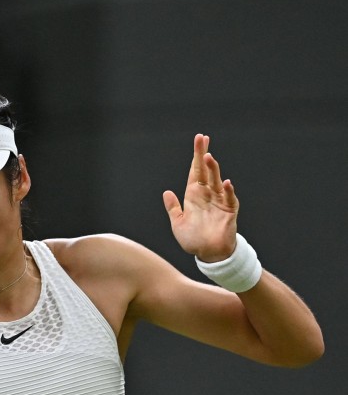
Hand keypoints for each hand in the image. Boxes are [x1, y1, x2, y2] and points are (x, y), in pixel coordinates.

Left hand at [162, 133, 238, 261]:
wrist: (208, 255)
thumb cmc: (194, 240)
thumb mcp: (178, 223)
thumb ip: (173, 208)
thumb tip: (166, 192)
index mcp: (194, 195)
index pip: (195, 171)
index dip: (196, 156)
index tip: (199, 140)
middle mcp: (207, 195)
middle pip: (205, 171)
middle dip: (203, 155)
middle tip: (202, 139)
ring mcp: (219, 202)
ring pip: (216, 181)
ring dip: (213, 170)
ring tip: (208, 157)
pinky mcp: (228, 212)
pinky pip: (228, 199)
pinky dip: (227, 191)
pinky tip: (225, 182)